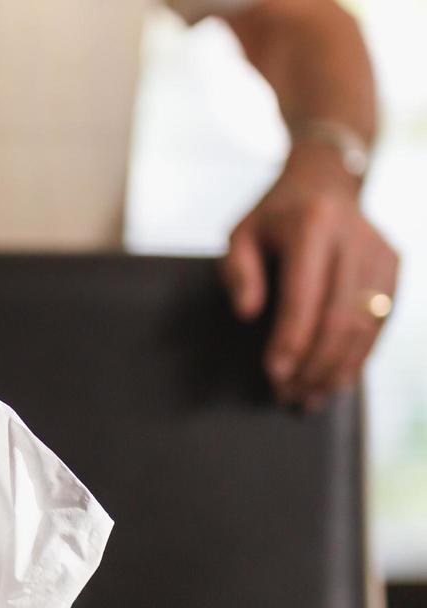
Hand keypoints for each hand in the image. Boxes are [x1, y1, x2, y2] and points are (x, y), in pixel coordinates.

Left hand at [222, 145, 397, 408]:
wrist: (325, 181)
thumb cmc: (273, 217)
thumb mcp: (241, 234)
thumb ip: (238, 273)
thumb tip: (247, 314)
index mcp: (313, 226)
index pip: (304, 296)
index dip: (291, 340)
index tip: (274, 374)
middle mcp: (355, 238)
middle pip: (340, 317)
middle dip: (314, 364)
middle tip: (289, 396)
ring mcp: (382, 253)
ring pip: (365, 325)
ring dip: (337, 368)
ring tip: (309, 398)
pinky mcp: (395, 267)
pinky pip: (379, 321)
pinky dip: (357, 356)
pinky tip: (335, 380)